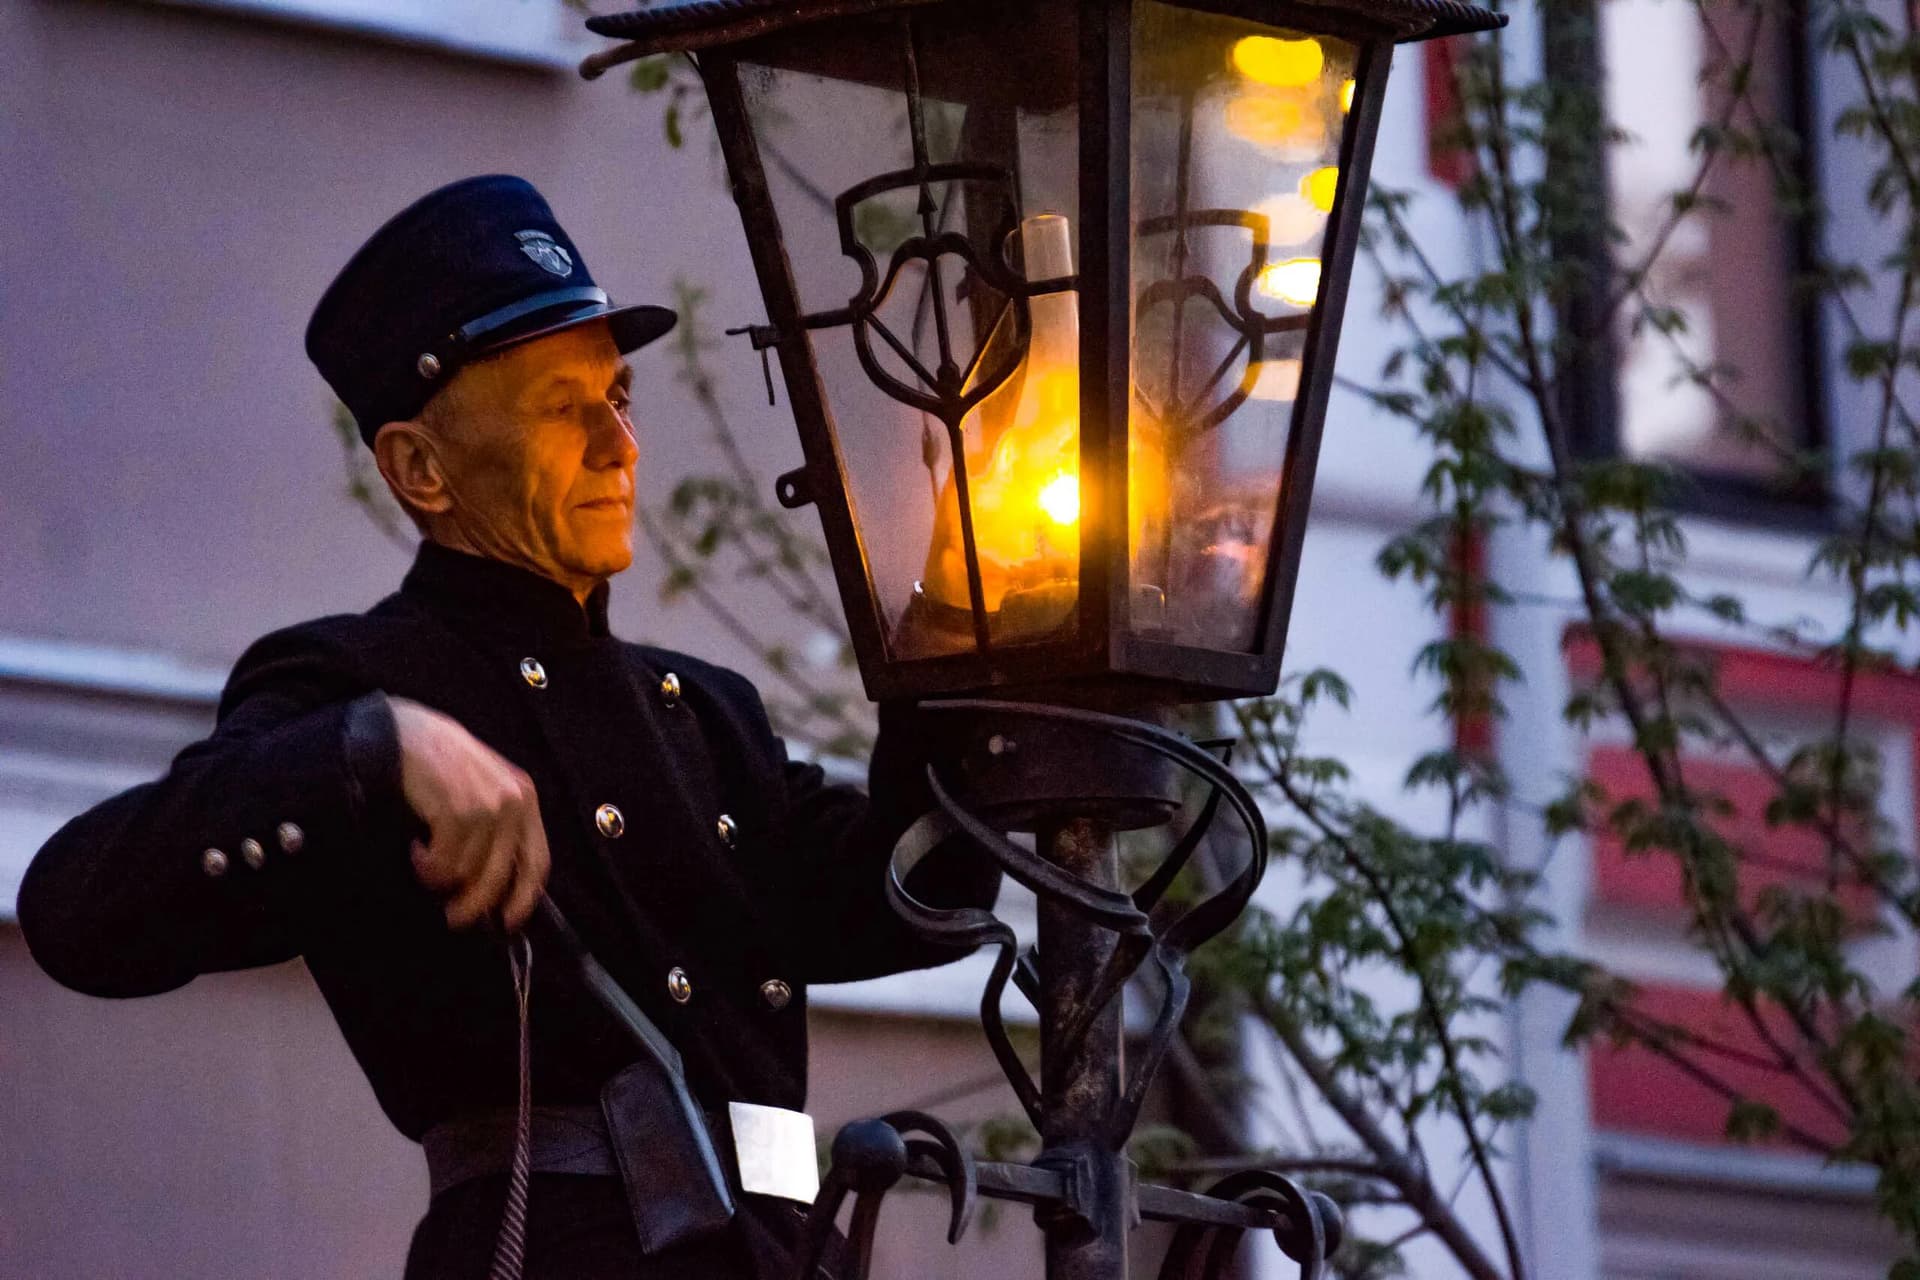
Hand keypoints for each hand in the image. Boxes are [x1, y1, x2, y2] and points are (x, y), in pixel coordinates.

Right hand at [389, 697, 549, 931]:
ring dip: (441, 878)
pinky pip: (445, 863)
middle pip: (502, 874)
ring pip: (468, 872)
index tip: (509, 921)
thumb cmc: (444, 766)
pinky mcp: (457, 809)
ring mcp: (486, 805)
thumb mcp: (484, 790)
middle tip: (455, 918)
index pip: (537, 861)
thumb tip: (497, 886)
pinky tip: (416, 850)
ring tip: (425, 862)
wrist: (407, 734)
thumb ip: (498, 829)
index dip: (525, 897)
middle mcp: (513, 802)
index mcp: (525, 798)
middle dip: (476, 904)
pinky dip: (428, 866)